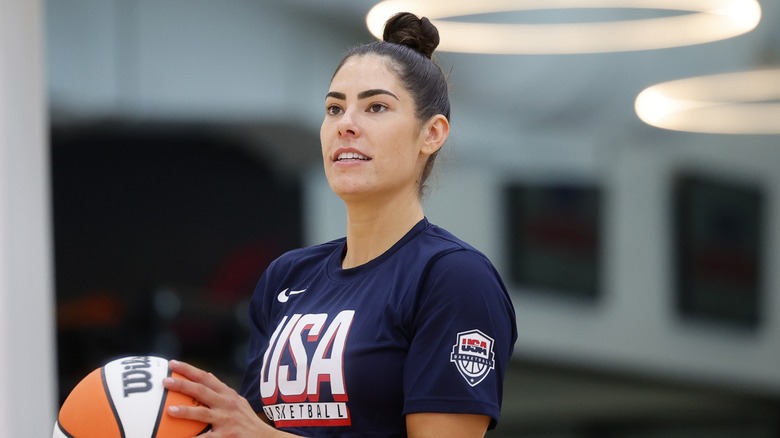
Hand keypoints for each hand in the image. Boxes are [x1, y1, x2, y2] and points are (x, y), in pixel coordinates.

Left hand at [163, 360, 282, 436]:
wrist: (263, 437)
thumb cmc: (248, 421)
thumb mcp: (238, 402)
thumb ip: (223, 392)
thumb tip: (207, 376)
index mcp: (227, 394)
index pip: (206, 377)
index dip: (189, 370)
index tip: (173, 364)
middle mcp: (226, 404)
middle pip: (201, 390)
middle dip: (182, 384)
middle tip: (166, 381)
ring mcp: (226, 419)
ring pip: (202, 413)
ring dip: (185, 411)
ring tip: (169, 410)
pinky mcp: (225, 436)